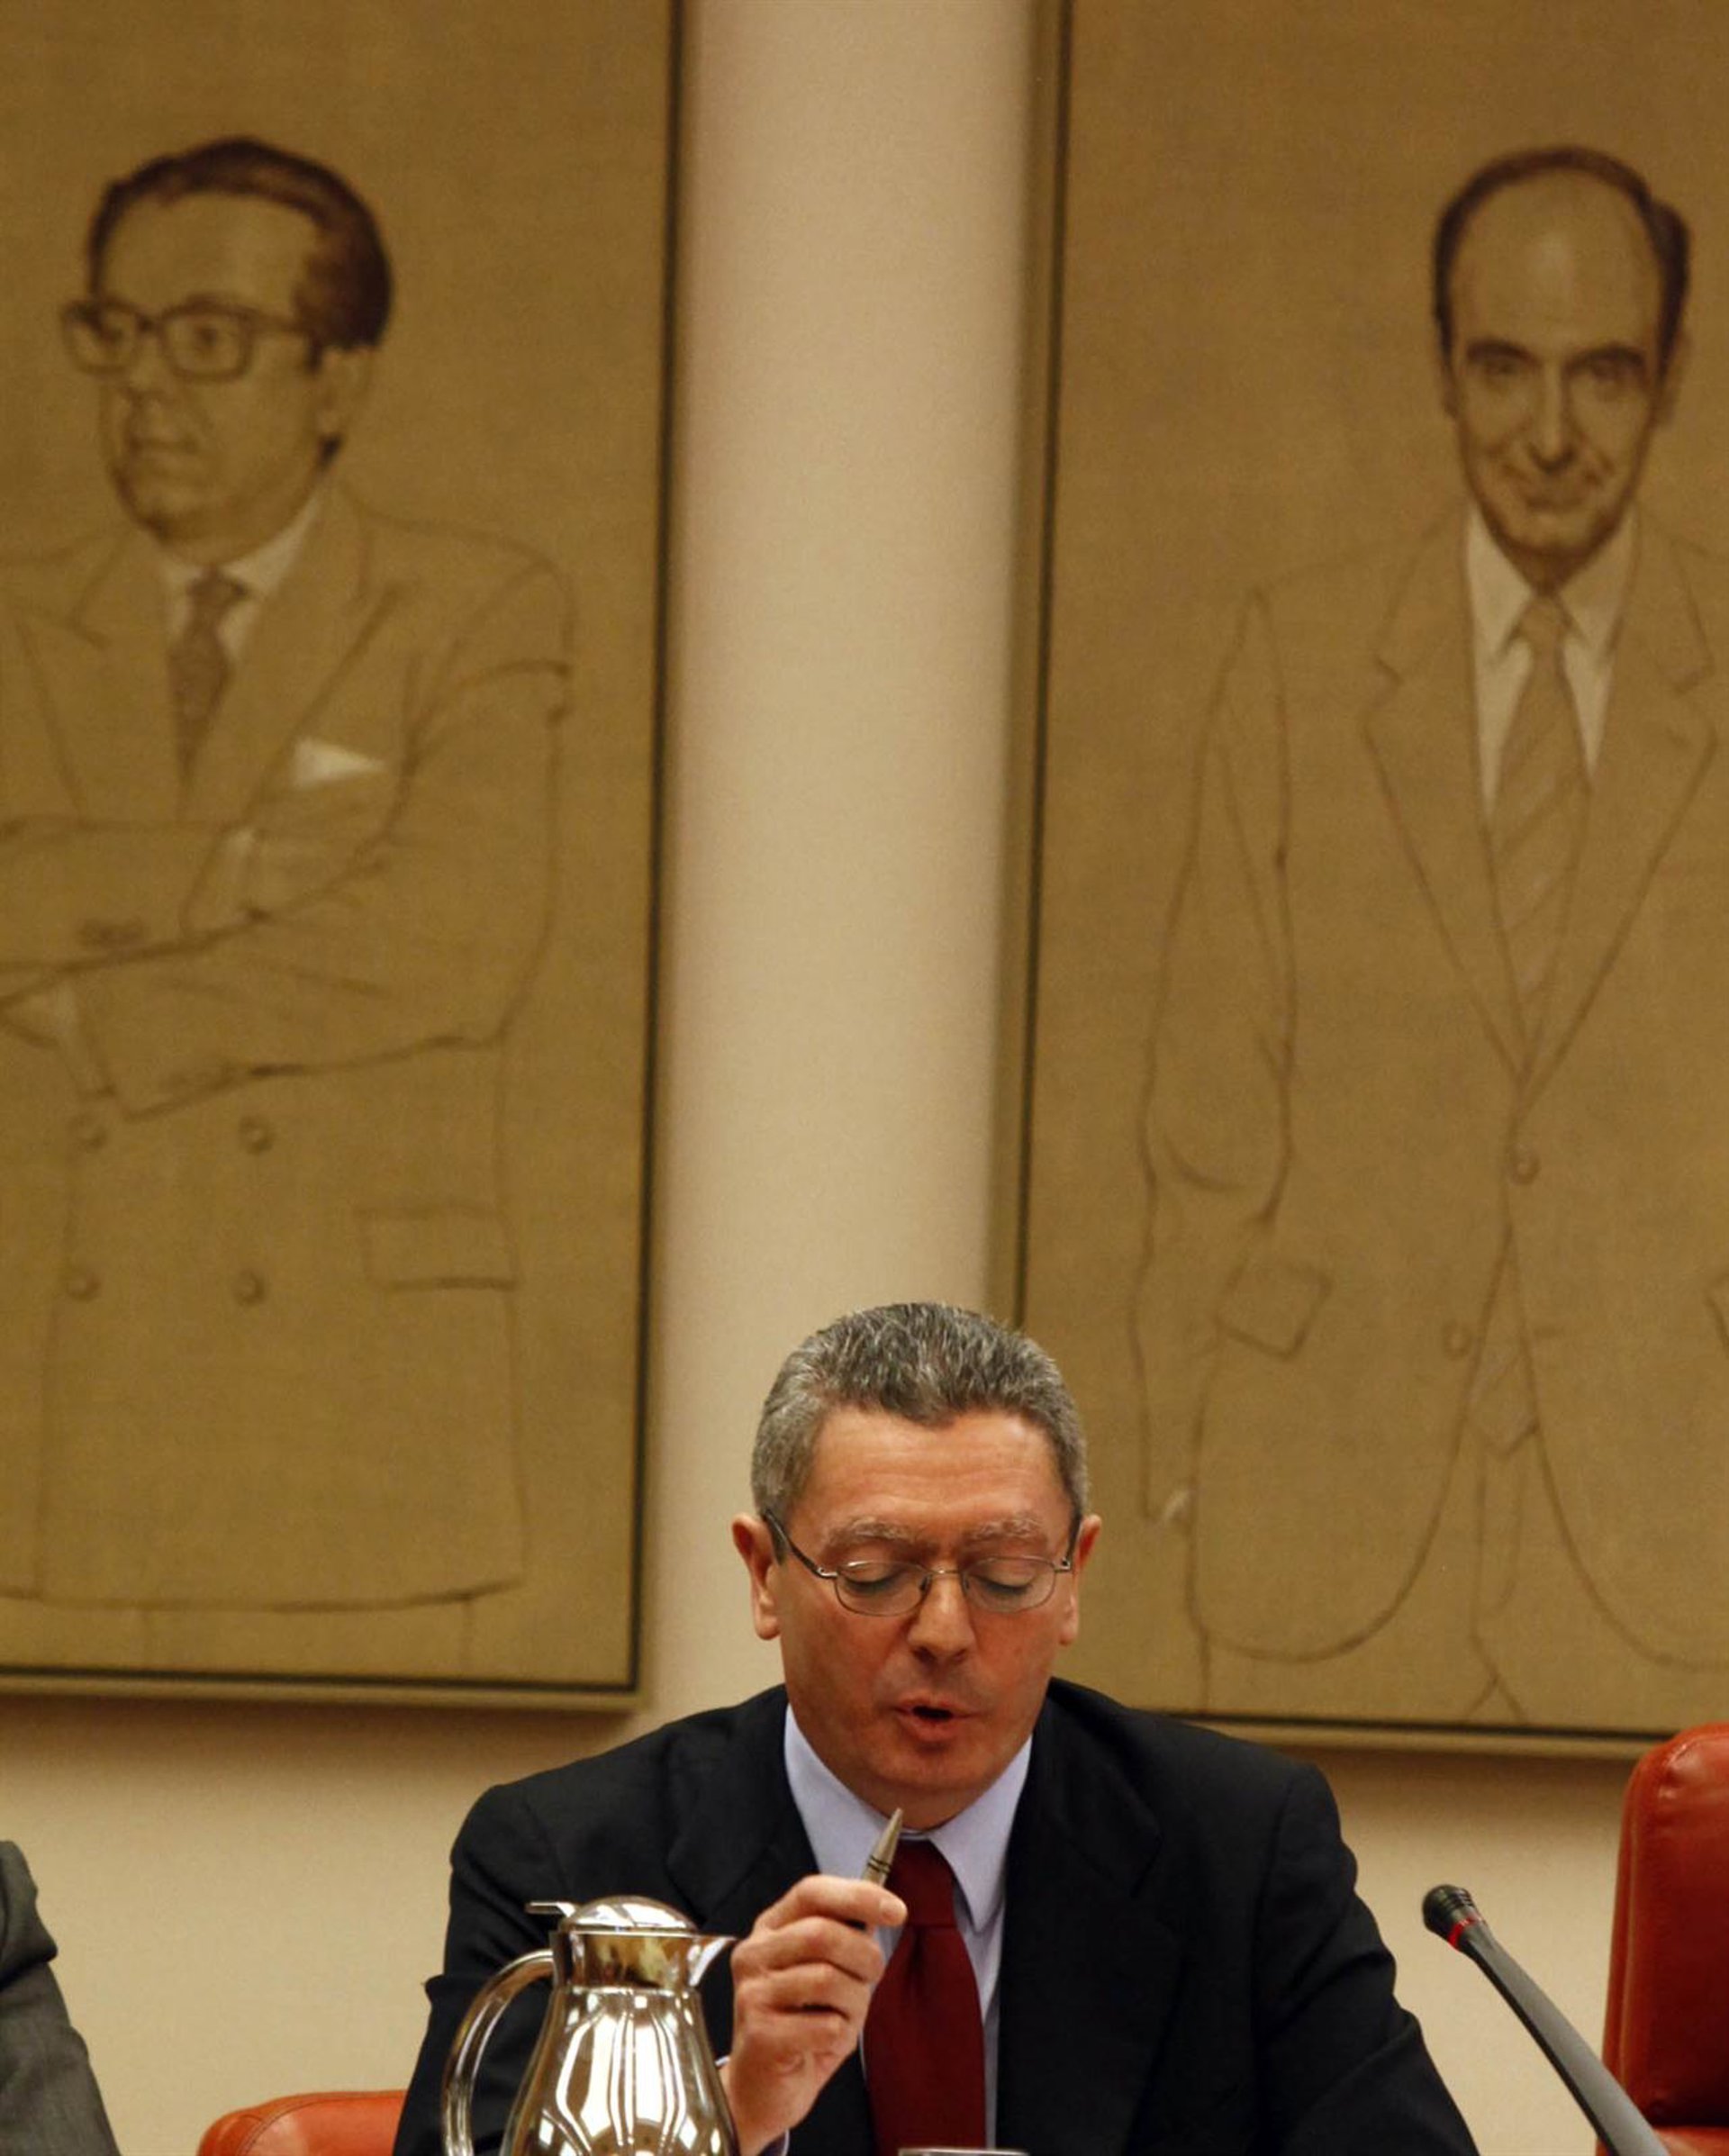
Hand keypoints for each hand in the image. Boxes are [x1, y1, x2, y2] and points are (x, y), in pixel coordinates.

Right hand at [721, 1873, 903, 2155]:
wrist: (763, 2090)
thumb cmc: (801, 2027)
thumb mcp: (826, 1974)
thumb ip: (845, 1939)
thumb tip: (883, 1909)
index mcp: (770, 1929)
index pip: (812, 1892)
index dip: (858, 1895)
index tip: (897, 1911)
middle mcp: (754, 1954)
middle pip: (823, 1933)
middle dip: (863, 1956)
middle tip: (872, 1978)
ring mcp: (751, 1993)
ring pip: (827, 1979)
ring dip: (853, 2002)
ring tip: (844, 2017)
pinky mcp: (760, 2034)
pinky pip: (825, 2025)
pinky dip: (840, 2034)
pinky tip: (824, 2041)